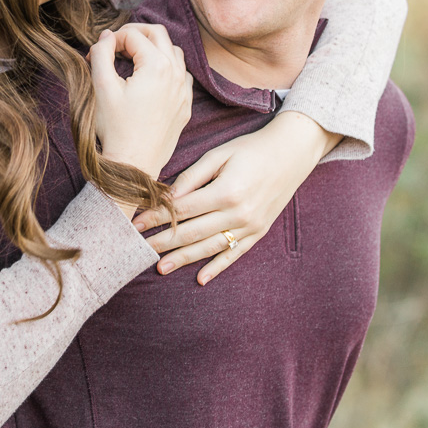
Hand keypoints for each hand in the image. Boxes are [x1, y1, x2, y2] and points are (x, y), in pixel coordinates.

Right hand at [88, 23, 193, 180]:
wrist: (133, 166)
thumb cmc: (116, 129)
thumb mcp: (101, 87)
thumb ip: (101, 54)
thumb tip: (106, 36)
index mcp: (156, 66)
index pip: (133, 35)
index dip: (111, 39)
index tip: (98, 52)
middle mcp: (175, 74)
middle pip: (158, 34)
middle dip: (135, 33)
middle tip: (116, 44)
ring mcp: (183, 90)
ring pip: (174, 52)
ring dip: (153, 48)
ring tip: (132, 59)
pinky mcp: (185, 105)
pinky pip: (182, 75)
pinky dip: (167, 67)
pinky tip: (152, 78)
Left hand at [133, 111, 339, 284]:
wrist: (292, 153)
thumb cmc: (251, 149)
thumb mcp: (219, 155)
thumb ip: (192, 177)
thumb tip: (167, 196)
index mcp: (226, 191)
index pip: (182, 209)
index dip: (157, 217)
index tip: (136, 224)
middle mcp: (239, 213)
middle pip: (192, 232)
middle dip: (163, 242)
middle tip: (139, 251)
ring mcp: (251, 226)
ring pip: (210, 248)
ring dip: (184, 259)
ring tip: (161, 267)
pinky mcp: (259, 232)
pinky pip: (235, 254)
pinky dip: (217, 267)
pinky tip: (201, 278)